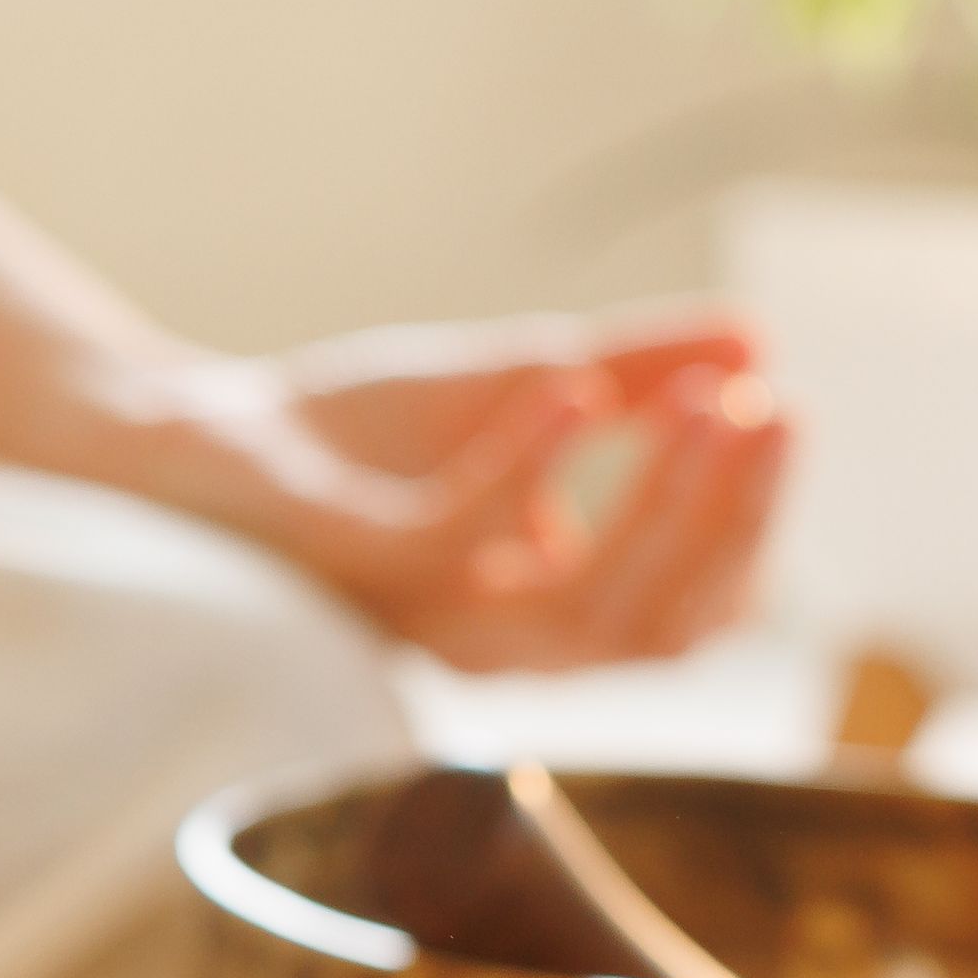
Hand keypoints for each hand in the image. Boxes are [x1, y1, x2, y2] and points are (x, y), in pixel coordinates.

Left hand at [126, 307, 792, 674]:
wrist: (196, 431)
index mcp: (539, 613)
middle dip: (729, 521)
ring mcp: (424, 614)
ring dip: (658, 505)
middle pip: (657, 630)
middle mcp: (491, 639)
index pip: (688, 612)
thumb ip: (633, 368)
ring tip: (703, 399)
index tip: (781, 407)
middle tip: (771, 409)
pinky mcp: (357, 570)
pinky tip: (579, 384)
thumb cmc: (350, 429)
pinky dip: (531, 465)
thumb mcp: (519, 380)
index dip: (748, 523)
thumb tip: (757, 339)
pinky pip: (462, 540)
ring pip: (581, 614)